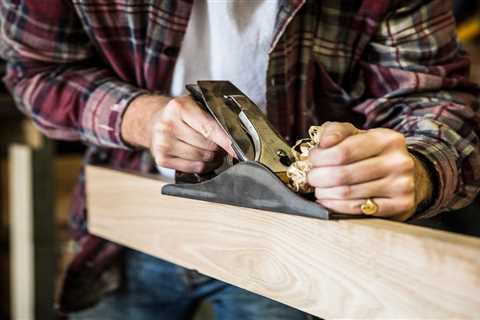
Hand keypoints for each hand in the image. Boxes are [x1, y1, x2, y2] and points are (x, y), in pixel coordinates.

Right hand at [121, 94, 234, 172]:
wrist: (154, 121)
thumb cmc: (180, 114)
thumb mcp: (195, 105)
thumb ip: (213, 116)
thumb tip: (237, 135)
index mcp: (179, 107)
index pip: (209, 128)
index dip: (226, 141)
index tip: (238, 149)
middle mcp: (168, 125)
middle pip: (207, 145)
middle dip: (219, 148)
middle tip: (221, 145)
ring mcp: (162, 143)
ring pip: (201, 158)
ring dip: (213, 158)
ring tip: (213, 151)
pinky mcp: (161, 158)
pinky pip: (193, 168)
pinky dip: (203, 166)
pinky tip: (204, 160)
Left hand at [307, 122, 432, 220]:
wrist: (406, 174)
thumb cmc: (371, 153)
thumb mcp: (355, 135)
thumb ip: (335, 131)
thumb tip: (323, 142)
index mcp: (387, 139)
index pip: (342, 151)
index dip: (319, 157)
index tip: (312, 159)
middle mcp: (398, 161)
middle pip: (342, 174)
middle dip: (318, 177)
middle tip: (311, 177)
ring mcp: (402, 185)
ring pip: (347, 193)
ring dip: (324, 192)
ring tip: (319, 188)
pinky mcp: (401, 205)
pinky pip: (356, 209)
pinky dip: (335, 206)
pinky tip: (328, 200)